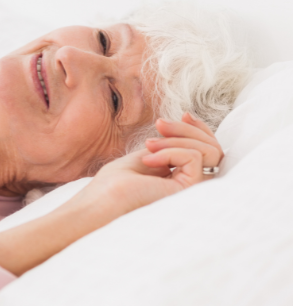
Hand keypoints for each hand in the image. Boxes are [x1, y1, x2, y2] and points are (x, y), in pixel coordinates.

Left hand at [82, 112, 220, 215]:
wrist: (103, 200)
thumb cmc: (116, 182)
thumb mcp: (147, 153)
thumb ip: (170, 143)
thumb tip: (188, 120)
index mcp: (181, 177)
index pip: (206, 150)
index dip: (198, 129)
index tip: (183, 114)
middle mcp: (192, 185)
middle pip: (212, 149)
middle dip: (186, 129)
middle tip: (159, 124)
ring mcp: (192, 189)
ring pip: (208, 151)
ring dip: (177, 138)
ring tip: (149, 145)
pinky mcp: (189, 190)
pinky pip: (194, 158)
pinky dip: (170, 151)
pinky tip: (148, 160)